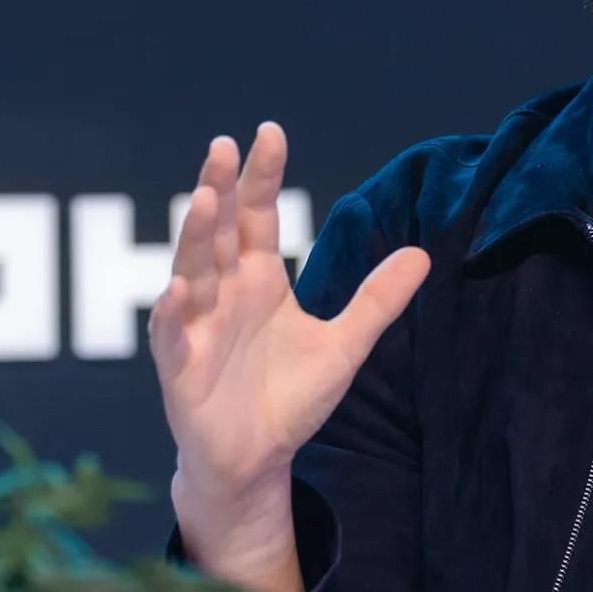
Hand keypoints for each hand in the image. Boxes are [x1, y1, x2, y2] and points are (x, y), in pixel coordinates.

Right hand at [149, 123, 430, 591]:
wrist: (257, 459)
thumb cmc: (288, 397)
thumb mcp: (344, 346)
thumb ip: (376, 301)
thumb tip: (422, 255)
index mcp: (257, 278)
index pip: (256, 214)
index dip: (261, 175)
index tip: (269, 132)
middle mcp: (222, 291)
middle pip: (218, 230)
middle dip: (220, 188)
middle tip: (224, 147)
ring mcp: (196, 326)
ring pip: (190, 270)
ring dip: (194, 235)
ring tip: (204, 198)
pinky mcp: (180, 368)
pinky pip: (170, 335)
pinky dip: (170, 312)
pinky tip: (177, 289)